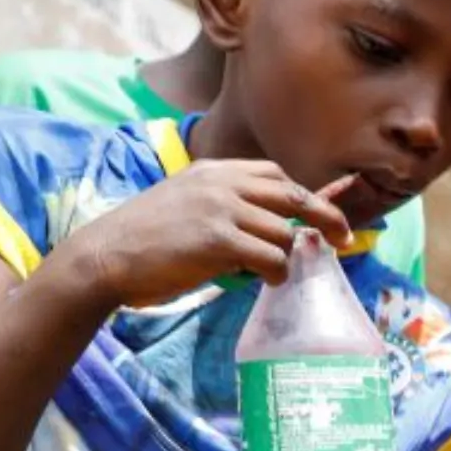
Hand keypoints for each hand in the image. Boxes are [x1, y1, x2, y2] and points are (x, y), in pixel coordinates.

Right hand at [49, 161, 354, 306]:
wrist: (105, 255)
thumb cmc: (147, 238)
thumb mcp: (189, 203)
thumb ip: (229, 205)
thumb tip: (275, 225)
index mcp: (214, 170)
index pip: (276, 175)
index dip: (306, 195)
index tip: (325, 214)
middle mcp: (221, 182)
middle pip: (294, 195)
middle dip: (326, 217)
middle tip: (344, 237)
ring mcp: (220, 208)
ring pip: (284, 232)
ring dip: (287, 256)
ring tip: (272, 272)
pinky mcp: (218, 239)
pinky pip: (272, 257)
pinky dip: (277, 272)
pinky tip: (265, 280)